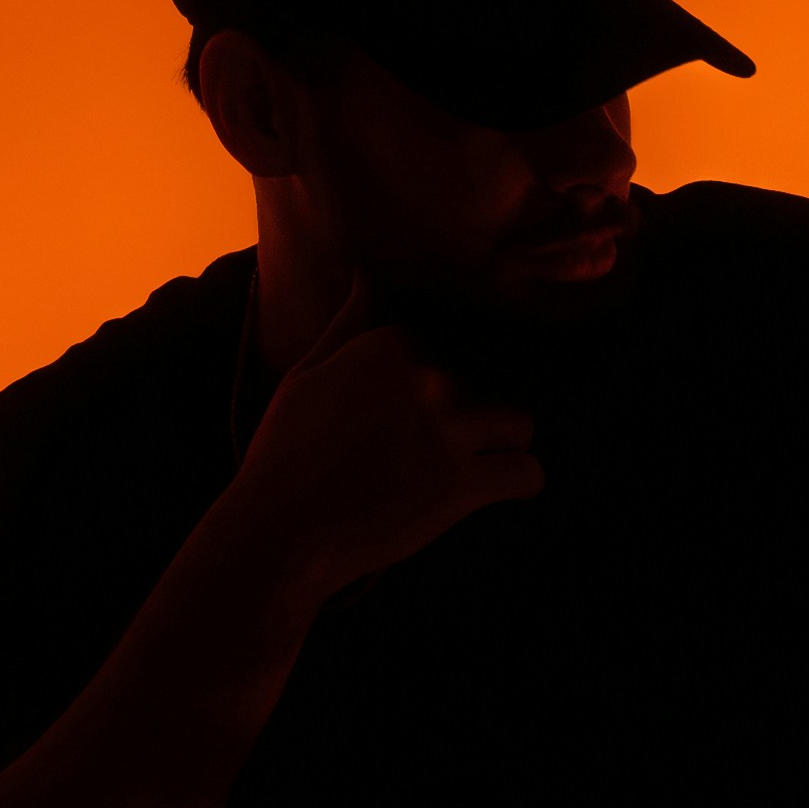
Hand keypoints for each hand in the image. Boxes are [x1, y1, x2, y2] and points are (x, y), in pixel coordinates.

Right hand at [229, 280, 543, 600]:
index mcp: (389, 344)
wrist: (280, 533)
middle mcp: (425, 378)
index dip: (433, 390)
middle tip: (426, 461)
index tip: (406, 424)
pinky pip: (528, 473)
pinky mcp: (463, 484)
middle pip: (481, 391)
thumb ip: (350, 325)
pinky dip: (520, 484)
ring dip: (503, 447)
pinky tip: (500, 491)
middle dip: (464, 422)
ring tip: (477, 470)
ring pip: (518, 425)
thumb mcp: (306, 376)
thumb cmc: (285, 457)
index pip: (446, 353)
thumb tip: (368, 274)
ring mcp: (448, 430)